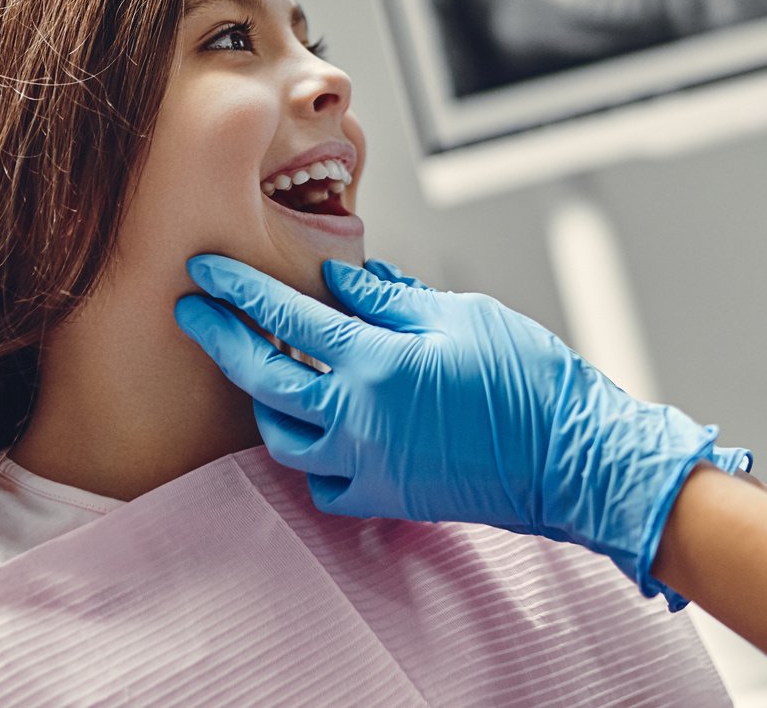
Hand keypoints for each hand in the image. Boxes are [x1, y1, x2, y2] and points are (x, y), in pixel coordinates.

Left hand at [174, 254, 745, 604]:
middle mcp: (358, 421)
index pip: (285, 319)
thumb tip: (341, 280)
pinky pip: (320, 481)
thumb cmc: (529, 380)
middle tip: (193, 309)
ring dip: (260, 397)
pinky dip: (305, 453)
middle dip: (221, 337)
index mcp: (376, 366)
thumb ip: (389, 300)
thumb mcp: (460, 316)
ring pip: (281, 435)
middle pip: (263, 377)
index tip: (205, 269)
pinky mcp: (385, 497)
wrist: (573, 458)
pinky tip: (310, 426)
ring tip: (254, 364)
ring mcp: (367, 467)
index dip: (239, 291)